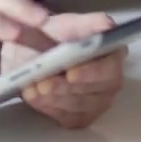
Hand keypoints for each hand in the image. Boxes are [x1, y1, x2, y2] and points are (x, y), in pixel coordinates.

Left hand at [2, 12, 126, 129]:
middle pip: (96, 90)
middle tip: (42, 83)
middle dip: (66, 88)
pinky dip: (48, 107)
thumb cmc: (51, 36)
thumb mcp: (64, 24)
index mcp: (112, 52)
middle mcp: (111, 79)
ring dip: (54, 98)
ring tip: (32, 88)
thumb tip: (106, 25)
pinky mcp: (82, 116)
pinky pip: (68, 118)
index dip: (92, 72)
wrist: (28, 53)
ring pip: (80, 106)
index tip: (70, 73)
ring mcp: (98, 101)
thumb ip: (87, 23)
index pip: (111, 66)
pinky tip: (33, 96)